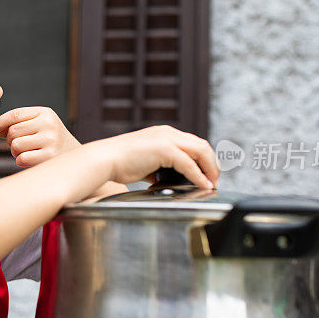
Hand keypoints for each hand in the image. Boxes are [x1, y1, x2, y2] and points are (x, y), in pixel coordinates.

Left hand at [0, 107, 80, 167]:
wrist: (75, 158)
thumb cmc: (50, 140)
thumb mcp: (39, 124)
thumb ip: (18, 123)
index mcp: (45, 113)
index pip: (15, 114)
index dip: (0, 122)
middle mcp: (49, 124)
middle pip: (13, 131)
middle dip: (10, 139)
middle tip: (19, 144)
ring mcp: (50, 140)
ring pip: (16, 145)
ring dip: (15, 151)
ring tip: (26, 151)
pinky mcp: (49, 157)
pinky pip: (22, 158)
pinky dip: (21, 160)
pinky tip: (30, 159)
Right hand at [94, 125, 219, 188]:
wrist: (105, 159)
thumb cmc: (119, 163)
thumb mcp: (144, 163)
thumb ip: (157, 168)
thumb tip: (164, 179)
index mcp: (163, 134)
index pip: (193, 143)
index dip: (204, 159)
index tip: (207, 174)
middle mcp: (167, 133)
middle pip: (202, 145)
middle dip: (212, 164)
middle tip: (214, 180)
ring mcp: (166, 139)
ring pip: (200, 150)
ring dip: (210, 168)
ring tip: (211, 182)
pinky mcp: (164, 149)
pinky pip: (189, 163)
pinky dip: (198, 176)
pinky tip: (203, 185)